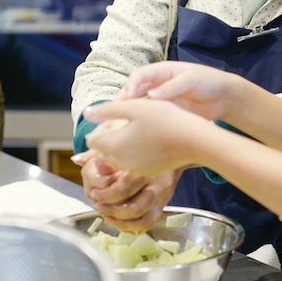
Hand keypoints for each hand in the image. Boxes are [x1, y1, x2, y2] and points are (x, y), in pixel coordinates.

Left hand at [77, 152, 177, 231]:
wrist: (177, 147)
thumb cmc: (146, 144)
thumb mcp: (122, 143)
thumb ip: (98, 153)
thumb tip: (76, 160)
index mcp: (148, 170)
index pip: (124, 188)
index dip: (106, 195)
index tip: (94, 193)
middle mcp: (158, 185)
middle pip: (134, 208)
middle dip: (112, 210)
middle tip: (98, 206)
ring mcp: (163, 197)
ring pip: (143, 219)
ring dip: (123, 222)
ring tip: (107, 217)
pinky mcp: (164, 204)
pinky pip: (150, 222)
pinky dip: (134, 226)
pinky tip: (120, 222)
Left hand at [84, 99, 211, 177]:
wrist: (194, 140)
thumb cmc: (165, 119)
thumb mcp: (135, 107)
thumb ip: (107, 110)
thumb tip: (87, 113)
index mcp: (114, 144)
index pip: (92, 141)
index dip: (99, 129)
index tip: (112, 120)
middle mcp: (121, 161)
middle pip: (104, 152)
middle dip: (109, 140)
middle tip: (126, 125)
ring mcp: (135, 170)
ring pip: (119, 159)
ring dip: (123, 148)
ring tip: (140, 132)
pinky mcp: (149, 173)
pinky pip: (134, 165)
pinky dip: (137, 155)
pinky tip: (151, 143)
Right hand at [120, 61, 241, 120]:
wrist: (225, 97)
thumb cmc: (209, 81)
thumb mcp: (192, 80)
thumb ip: (172, 87)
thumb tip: (151, 95)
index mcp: (162, 71)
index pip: (139, 76)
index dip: (131, 86)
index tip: (127, 98)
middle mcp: (157, 85)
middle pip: (134, 92)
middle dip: (124, 102)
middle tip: (116, 115)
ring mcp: (160, 100)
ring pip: (139, 106)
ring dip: (128, 115)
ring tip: (120, 127)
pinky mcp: (165, 114)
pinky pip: (149, 118)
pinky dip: (140, 124)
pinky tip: (135, 133)